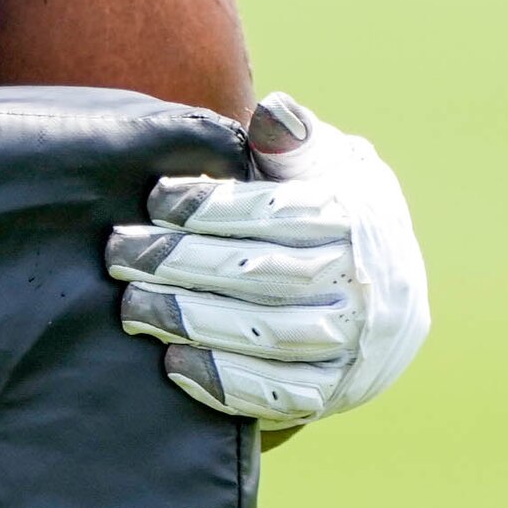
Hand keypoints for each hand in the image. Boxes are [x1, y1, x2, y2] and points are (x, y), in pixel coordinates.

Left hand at [108, 92, 430, 429]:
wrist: (386, 291)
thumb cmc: (332, 211)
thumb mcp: (326, 164)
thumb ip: (294, 143)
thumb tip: (275, 112)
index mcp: (356, 218)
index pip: (281, 213)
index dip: (214, 206)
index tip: (156, 199)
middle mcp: (363, 283)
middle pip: (267, 276)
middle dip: (185, 263)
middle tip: (120, 253)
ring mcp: (353, 344)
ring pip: (271, 337)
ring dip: (195, 323)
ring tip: (133, 307)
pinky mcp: (335, 391)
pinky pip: (281, 396)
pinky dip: (226, 384)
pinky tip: (173, 365)